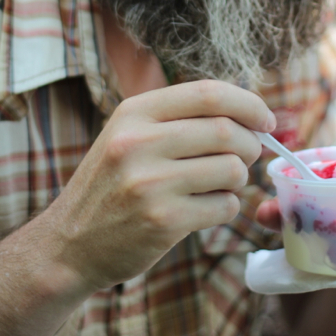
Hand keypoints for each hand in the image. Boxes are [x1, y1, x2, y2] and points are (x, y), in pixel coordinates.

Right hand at [39, 81, 274, 291]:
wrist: (70, 243)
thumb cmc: (112, 183)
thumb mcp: (130, 134)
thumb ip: (180, 118)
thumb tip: (250, 113)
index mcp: (135, 112)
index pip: (208, 93)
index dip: (248, 103)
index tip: (265, 119)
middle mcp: (139, 142)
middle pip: (225, 130)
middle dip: (250, 144)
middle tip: (248, 155)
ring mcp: (149, 183)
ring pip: (231, 169)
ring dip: (239, 177)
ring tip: (222, 183)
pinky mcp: (162, 221)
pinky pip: (224, 206)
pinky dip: (228, 206)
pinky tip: (208, 207)